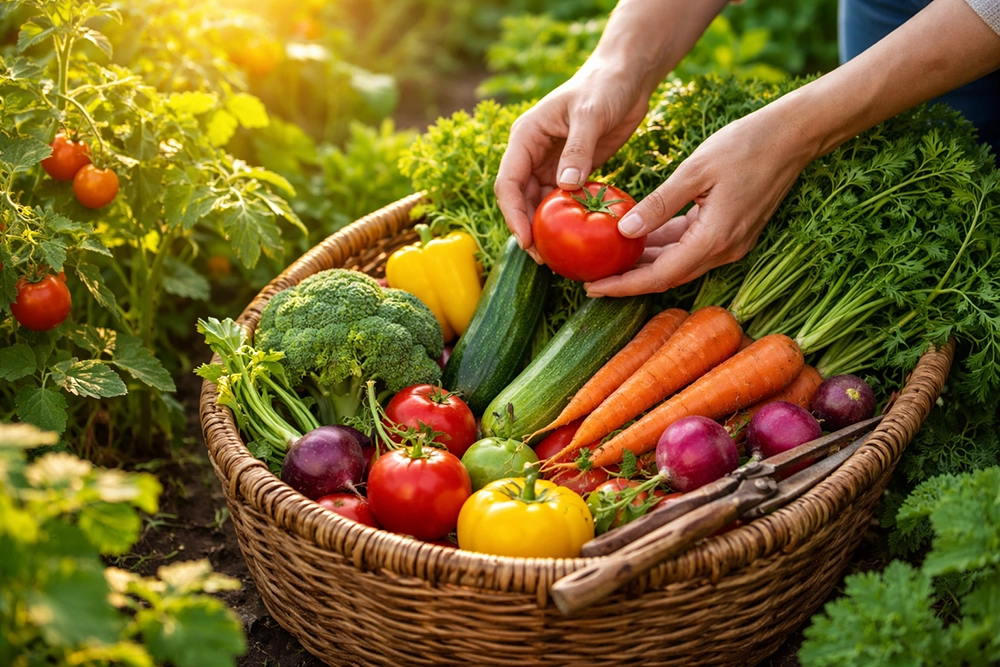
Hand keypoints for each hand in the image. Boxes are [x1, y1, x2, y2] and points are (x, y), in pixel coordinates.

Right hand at [494, 64, 651, 260]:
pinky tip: (576, 236)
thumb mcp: (591, 114)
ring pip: (539, 203)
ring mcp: (550, 163)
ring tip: (557, 255)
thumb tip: (564, 187)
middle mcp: (531, 153)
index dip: (513, 214)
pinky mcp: (571, 170)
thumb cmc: (605, 86)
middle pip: (520, 198)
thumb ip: (577, 150)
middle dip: (527, 228)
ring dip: (545, 227)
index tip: (527, 241)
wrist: (627, 76)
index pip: (508, 182)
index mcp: (525, 137)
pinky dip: (566, 218)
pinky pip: (562, 200)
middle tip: (543, 258)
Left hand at [585, 98, 821, 296]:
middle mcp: (724, 250)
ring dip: (646, 265)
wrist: (794, 135)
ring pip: (679, 264)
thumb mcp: (695, 170)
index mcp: (714, 239)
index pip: (659, 276)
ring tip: (609, 261)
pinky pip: (691, 248)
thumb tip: (625, 231)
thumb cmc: (746, 145)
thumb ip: (659, 204)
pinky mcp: (732, 233)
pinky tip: (639, 238)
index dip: (624, 286)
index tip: (592, 288)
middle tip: (592, 279)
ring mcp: (730, 244)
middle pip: (667, 277)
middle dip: (629, 281)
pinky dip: (665, 247)